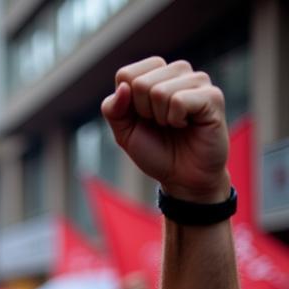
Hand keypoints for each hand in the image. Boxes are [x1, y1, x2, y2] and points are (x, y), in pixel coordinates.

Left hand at [101, 58, 228, 202]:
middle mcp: (177, 72)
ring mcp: (197, 80)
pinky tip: (187, 125)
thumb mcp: (125, 133)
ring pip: (158, 91)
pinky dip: (175, 120)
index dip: (126, 105)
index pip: (126, 74)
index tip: (142, 119)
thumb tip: (124, 87)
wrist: (183, 177)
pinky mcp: (212, 95)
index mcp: (156, 75)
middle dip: (142, 113)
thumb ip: (114, 110)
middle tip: (160, 125)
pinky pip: (178, 100)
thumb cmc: (156, 151)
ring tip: (174, 125)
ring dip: (160, 118)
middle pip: (139, 83)